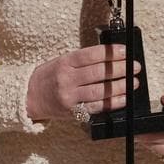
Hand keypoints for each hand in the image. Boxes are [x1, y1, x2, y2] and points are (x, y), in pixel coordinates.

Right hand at [26, 44, 140, 120]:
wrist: (29, 97)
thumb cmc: (49, 76)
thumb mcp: (61, 61)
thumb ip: (82, 60)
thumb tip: (110, 57)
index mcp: (64, 62)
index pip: (91, 55)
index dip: (110, 52)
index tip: (125, 51)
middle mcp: (66, 79)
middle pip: (98, 73)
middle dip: (120, 69)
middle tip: (134, 67)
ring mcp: (70, 97)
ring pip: (100, 91)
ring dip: (120, 86)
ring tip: (133, 82)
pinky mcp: (73, 112)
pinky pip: (96, 107)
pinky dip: (113, 102)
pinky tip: (124, 97)